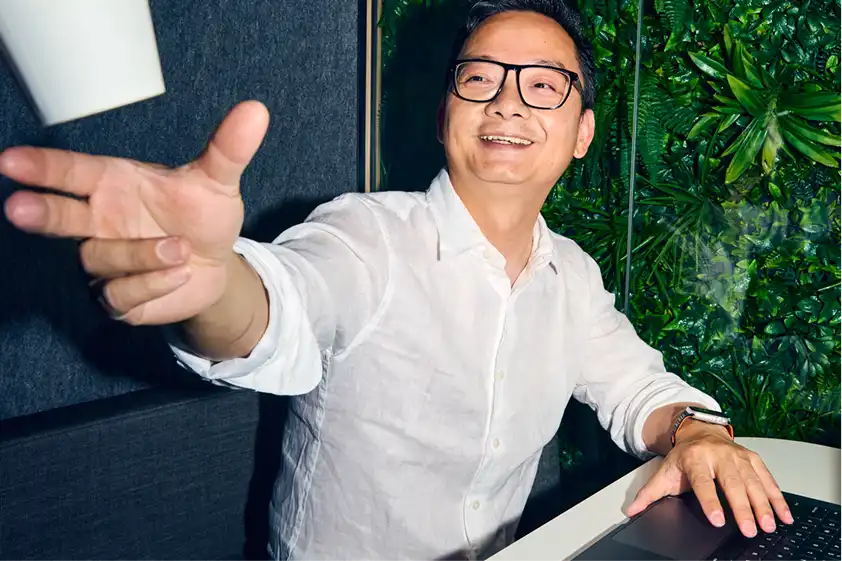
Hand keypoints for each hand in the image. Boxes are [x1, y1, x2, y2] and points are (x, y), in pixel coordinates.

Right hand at [2, 101, 269, 324]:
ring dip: (142, 254)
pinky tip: (179, 273)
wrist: (216, 267)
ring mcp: (104, 262)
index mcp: (113, 184)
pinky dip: (153, 283)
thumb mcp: (218, 183)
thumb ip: (228, 149)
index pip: (70, 172)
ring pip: (101, 258)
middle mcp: (99, 222)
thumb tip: (256, 110)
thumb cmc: (202, 218)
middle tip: (19, 208)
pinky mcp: (117, 298)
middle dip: (41, 212)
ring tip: (179, 249)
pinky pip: (121, 293)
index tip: (10, 160)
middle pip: (60, 216)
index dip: (41, 167)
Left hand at [626, 422, 792, 536]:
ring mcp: (738, 456)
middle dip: (742, 507)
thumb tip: (631, 510)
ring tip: (768, 525)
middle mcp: (718, 455)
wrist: (699, 431)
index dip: (710, 501)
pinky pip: (767, 478)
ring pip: (753, 481)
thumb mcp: (664, 472)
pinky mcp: (752, 458)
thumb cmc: (684, 457)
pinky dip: (777, 497)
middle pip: (732, 483)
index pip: (703, 482)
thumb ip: (649, 493)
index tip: (717, 520)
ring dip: (763, 504)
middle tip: (750, 529)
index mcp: (694, 458)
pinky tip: (784, 514)